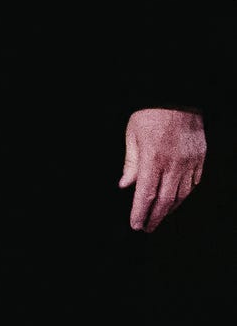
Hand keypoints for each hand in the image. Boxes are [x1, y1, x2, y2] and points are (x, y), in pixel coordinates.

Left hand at [120, 107, 205, 232]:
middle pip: (166, 200)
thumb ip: (130, 162)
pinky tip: (176, 199)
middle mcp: (174, 163)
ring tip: (159, 216)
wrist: (177, 97)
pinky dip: (184, 194)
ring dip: (170, 209)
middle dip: (155, 217)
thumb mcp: (132, 134)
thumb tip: (125, 185)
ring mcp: (190, 161)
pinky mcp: (200, 157)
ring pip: (182, 194)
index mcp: (153, 158)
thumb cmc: (150, 113)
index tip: (136, 225)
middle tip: (147, 228)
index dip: (140, 212)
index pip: (146, 194)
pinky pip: (194, 182)